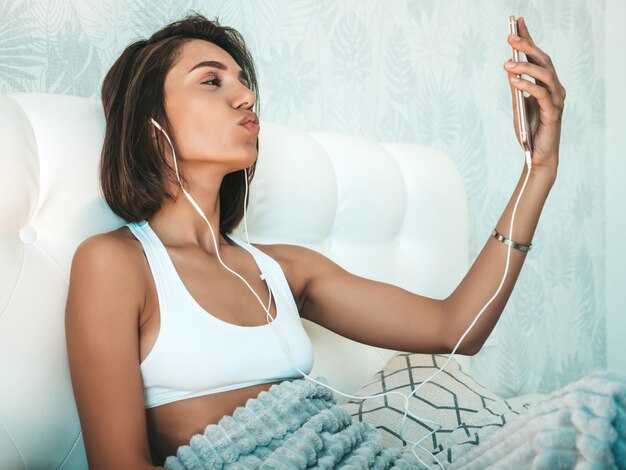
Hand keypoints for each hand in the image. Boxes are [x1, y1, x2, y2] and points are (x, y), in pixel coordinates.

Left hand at [504, 17, 564, 175]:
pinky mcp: (553, 112)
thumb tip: (509, 67)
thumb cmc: (529, 130)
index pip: (537, 57)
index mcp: (546, 84)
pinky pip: (541, 95)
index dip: (528, 39)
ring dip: (525, 67)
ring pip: (545, 75)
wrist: (537, 155)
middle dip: (527, 47)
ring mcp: (556, 99)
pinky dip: (527, 86)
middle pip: (543, 61)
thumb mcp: (518, 105)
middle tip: (510, 37)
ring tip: (506, 64)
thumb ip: (516, 87)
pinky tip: (513, 81)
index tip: (517, 22)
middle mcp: (555, 88)